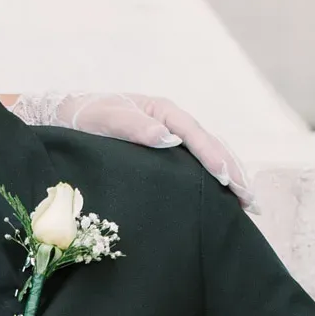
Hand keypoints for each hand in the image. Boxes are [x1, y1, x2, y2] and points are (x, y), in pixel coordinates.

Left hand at [50, 93, 252, 210]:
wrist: (64, 116)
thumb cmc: (84, 116)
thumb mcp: (106, 118)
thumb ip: (135, 126)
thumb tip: (168, 139)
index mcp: (163, 110)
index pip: (196, 135)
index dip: (213, 157)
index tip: (226, 179)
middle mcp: (172, 123)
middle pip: (211, 146)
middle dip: (233, 171)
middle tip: (250, 200)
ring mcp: (170, 138)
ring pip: (208, 156)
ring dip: (229, 178)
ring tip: (247, 204)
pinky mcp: (164, 154)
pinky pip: (194, 166)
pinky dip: (211, 181)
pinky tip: (221, 200)